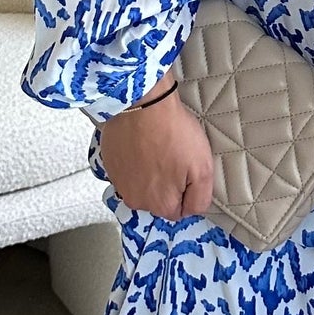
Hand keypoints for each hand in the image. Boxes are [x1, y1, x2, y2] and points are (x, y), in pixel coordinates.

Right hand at [99, 76, 214, 219]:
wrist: (142, 103)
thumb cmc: (174, 133)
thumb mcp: (203, 169)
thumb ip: (201, 198)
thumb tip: (194, 209)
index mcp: (161, 205)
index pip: (180, 210)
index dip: (188, 190)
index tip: (188, 170)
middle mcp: (136, 200)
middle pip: (160, 200)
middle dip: (169, 183)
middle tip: (174, 157)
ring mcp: (119, 183)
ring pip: (143, 186)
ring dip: (151, 173)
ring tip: (157, 149)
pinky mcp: (110, 165)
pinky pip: (128, 171)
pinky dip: (136, 161)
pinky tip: (143, 145)